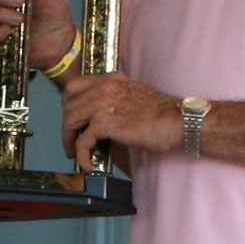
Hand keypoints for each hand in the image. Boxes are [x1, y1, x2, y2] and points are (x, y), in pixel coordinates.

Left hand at [61, 73, 182, 171]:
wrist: (177, 121)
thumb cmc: (160, 113)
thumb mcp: (132, 94)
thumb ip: (112, 99)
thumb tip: (95, 119)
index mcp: (110, 79)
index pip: (74, 86)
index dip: (68, 104)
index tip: (71, 118)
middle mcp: (104, 87)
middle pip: (69, 105)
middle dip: (67, 125)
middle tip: (72, 140)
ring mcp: (103, 103)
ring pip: (70, 121)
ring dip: (69, 140)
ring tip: (76, 153)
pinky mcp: (105, 123)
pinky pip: (82, 141)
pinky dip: (81, 155)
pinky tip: (87, 164)